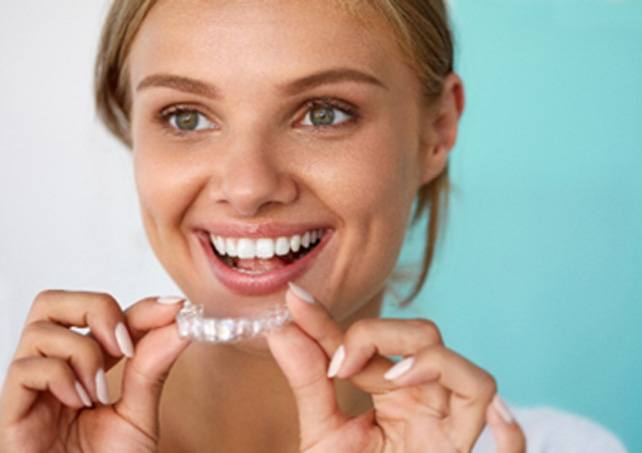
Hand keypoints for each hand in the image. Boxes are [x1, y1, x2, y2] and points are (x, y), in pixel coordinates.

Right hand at [0, 290, 190, 452]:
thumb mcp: (138, 416)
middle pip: (54, 302)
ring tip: (100, 394)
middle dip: (97, 309)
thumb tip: (181, 324)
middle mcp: (55, 370)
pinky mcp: (10, 411)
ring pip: (41, 328)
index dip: (140, 306)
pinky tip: (78, 405)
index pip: (105, 315)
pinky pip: (26, 368)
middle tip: (125, 345)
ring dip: (83, 353)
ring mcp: (29, 389)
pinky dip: (60, 378)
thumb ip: (153, 369)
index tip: (176, 309)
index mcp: (86, 367)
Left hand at [267, 284, 525, 452]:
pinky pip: (512, 440)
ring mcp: (447, 427)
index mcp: (391, 389)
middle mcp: (424, 399)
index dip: (332, 321)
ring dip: (433, 363)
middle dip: (381, 333)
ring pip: (471, 377)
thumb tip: (281, 329)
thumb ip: (308, 382)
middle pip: (426, 338)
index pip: (368, 339)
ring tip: (389, 379)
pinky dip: (507, 428)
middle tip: (339, 365)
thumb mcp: (322, 435)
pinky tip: (484, 417)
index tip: (296, 302)